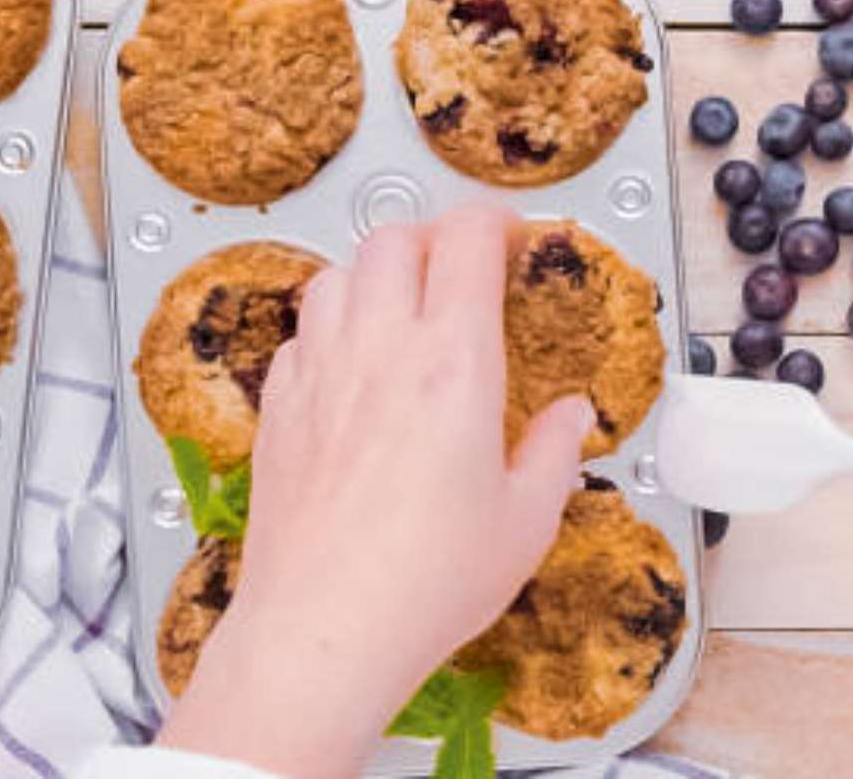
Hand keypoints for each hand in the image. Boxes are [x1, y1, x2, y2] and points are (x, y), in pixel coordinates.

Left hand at [158, 205, 594, 777]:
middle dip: (436, 237)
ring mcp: (319, 374)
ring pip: (337, 274)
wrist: (322, 631)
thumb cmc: (425, 583)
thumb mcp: (526, 521)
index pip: (466, 239)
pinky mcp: (277, 409)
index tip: (515, 238)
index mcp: (453, 362)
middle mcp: (379, 350)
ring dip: (376, 274)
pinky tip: (353, 366)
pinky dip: (331, 328)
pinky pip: (300, 335)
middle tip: (465, 266)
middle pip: (394, 238)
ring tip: (404, 307)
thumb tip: (574, 417)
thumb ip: (555, 453)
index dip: (496, 222)